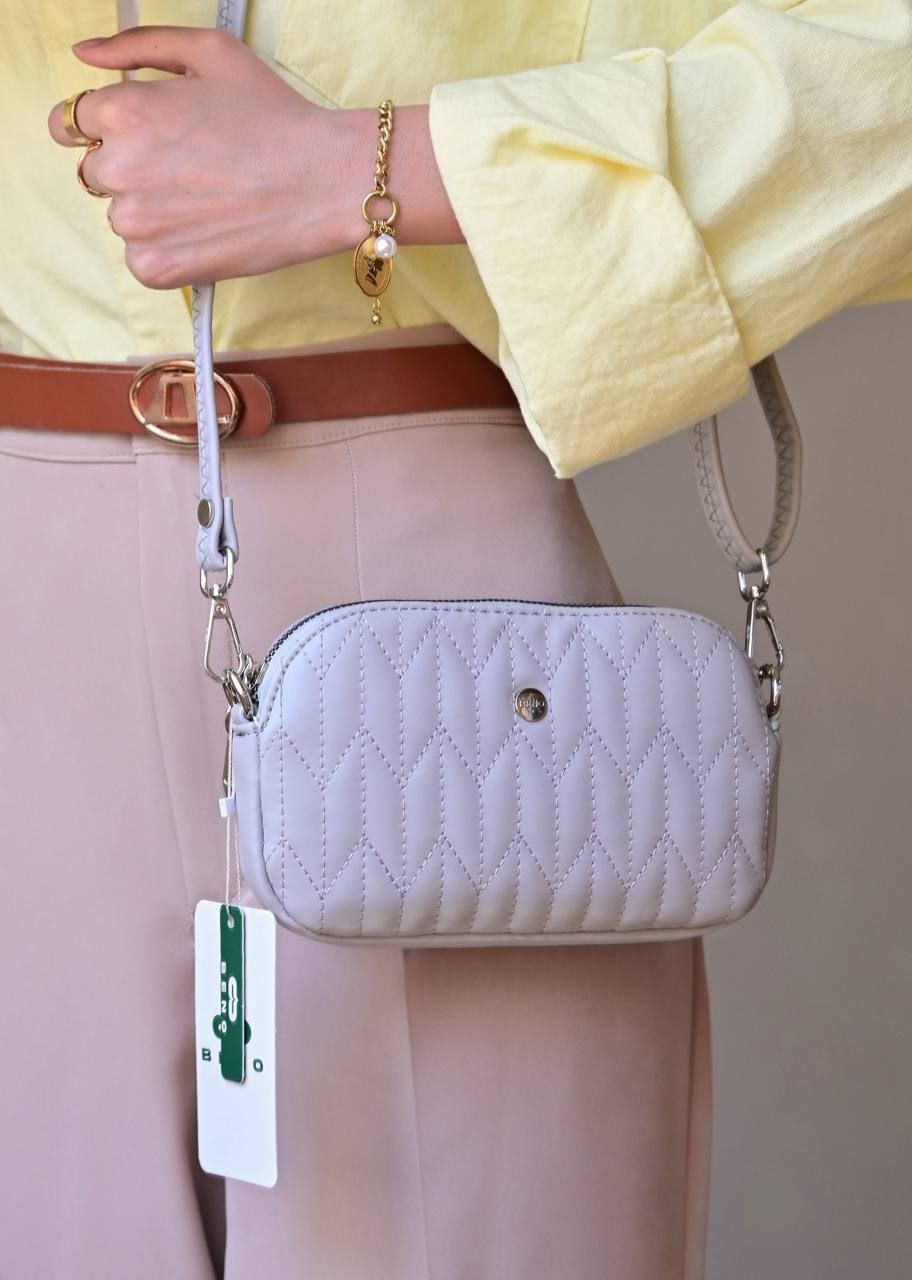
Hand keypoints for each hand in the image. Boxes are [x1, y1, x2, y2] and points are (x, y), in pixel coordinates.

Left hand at [47, 25, 371, 288]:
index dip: (112, 128)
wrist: (324, 182)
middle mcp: (118, 167)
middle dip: (133, 168)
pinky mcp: (157, 268)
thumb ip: (137, 45)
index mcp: (122, 110)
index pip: (71, 124)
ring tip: (206, 201)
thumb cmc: (274, 116)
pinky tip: (206, 231)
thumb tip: (84, 55)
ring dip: (152, 211)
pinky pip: (140, 259)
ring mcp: (136, 224)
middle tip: (193, 168)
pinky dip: (167, 251)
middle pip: (96, 172)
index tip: (151, 138)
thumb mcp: (209, 53)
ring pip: (121, 217)